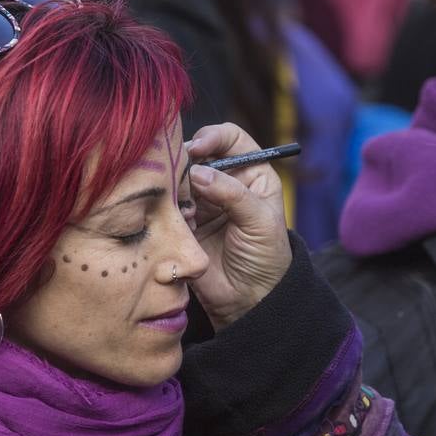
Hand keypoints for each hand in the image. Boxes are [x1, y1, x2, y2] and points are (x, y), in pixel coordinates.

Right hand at [185, 124, 290, 328]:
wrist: (249, 299)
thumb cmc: (267, 258)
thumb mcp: (260, 221)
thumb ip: (232, 194)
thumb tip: (198, 172)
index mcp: (251, 173)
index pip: (230, 138)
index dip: (214, 136)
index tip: (199, 148)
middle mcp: (224, 182)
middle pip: (198, 154)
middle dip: (187, 161)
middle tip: (179, 175)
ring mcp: (201, 201)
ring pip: (179, 178)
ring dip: (176, 187)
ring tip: (187, 210)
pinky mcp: (184, 221)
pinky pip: (168, 204)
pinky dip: (168, 208)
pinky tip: (182, 223)